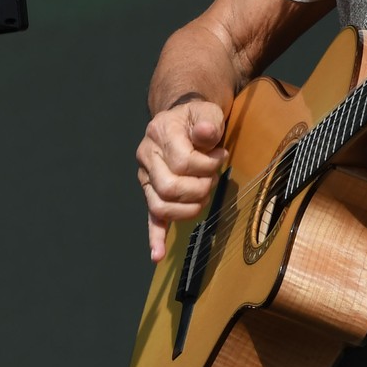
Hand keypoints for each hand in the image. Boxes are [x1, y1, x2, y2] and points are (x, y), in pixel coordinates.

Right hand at [136, 98, 228, 261]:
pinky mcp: (151, 192)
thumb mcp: (207, 111)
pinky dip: (155, 237)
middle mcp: (147, 156)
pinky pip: (151, 218)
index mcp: (160, 134)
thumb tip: (206, 134)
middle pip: (170, 187)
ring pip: (160, 206)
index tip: (220, 157)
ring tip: (204, 195)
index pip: (181, 161)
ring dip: (188, 208)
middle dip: (199, 188)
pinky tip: (157, 255)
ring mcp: (146, 177)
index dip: (206, 165)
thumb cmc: (197, 118)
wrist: (181, 119)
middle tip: (212, 179)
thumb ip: (208, 122)